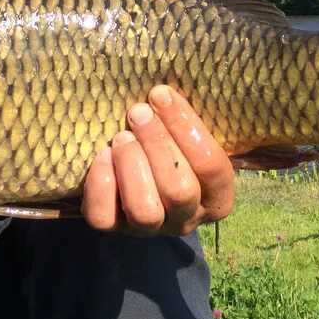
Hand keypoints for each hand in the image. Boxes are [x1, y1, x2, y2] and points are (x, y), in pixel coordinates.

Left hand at [81, 85, 233, 235]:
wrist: (142, 181)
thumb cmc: (172, 148)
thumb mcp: (188, 140)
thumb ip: (184, 123)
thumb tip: (162, 90)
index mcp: (217, 197)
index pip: (212, 166)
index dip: (186, 127)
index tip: (161, 94)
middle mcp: (187, 218)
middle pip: (180, 191)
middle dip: (157, 144)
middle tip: (137, 112)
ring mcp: (151, 228)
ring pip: (145, 211)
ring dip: (132, 166)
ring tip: (121, 136)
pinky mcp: (115, 228)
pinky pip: (105, 217)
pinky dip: (101, 185)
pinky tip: (102, 155)